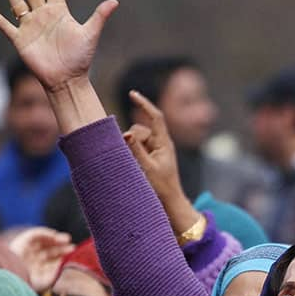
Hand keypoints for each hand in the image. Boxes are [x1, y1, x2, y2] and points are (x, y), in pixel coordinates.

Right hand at [0, 0, 117, 91]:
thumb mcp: (90, 35)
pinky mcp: (20, 40)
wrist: (67, 80)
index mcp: (59, 11)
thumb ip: (99, 16)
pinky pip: (6, 26)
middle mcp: (43, 15)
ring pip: (17, 2)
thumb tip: (115, 1)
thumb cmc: (81, 59)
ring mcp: (30, 26)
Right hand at [7, 226, 73, 291]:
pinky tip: (55, 235)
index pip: (53, 261)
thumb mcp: (45, 281)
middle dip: (62, 248)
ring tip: (66, 239)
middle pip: (50, 251)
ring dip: (56, 239)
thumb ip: (56, 272)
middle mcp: (33, 259)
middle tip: (72, 247)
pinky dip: (46, 233)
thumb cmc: (27, 282)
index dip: (63, 256)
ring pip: (44, 242)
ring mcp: (27, 250)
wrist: (9, 276)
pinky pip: (36, 234)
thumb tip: (65, 263)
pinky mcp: (22, 241)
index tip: (73, 254)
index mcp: (37, 270)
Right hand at [123, 90, 200, 231]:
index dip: (144, 104)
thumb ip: (135, 150)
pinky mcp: (149, 157)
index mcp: (164, 143)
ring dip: (130, 147)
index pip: (155, 117)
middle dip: (131, 138)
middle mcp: (160, 143)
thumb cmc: (162, 187)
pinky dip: (130, 152)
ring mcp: (155, 150)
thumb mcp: (147, 168)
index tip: (132, 93)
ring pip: (136, 138)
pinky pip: (135, 147)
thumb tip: (125, 134)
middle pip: (140, 129)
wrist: (170, 202)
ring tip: (133, 164)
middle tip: (130, 156)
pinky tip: (131, 164)